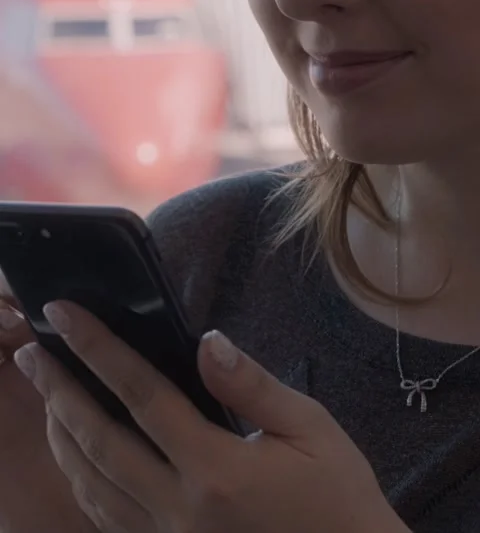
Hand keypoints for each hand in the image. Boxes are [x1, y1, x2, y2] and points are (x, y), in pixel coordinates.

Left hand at [15, 302, 409, 532]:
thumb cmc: (337, 499)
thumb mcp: (311, 429)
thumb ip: (252, 385)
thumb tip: (206, 341)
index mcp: (216, 469)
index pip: (141, 395)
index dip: (97, 348)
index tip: (64, 313)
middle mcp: (180, 508)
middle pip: (99, 441)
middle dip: (58, 390)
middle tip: (30, 352)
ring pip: (91, 485)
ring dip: (60, 434)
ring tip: (45, 393)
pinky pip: (107, 517)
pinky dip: (80, 479)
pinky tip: (75, 453)